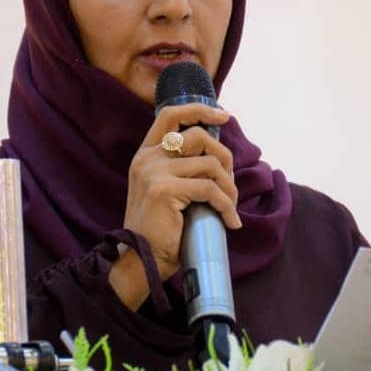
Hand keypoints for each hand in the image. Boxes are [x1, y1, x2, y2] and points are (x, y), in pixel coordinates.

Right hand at [109, 103, 240, 310]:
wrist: (140, 260)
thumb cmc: (160, 229)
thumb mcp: (165, 189)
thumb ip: (181, 168)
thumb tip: (217, 155)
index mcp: (145, 154)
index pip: (170, 115)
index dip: (199, 110)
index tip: (224, 116)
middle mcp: (147, 158)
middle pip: (198, 136)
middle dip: (224, 157)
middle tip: (229, 183)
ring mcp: (154, 172)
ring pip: (209, 164)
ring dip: (228, 187)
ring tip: (230, 207)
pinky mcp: (164, 190)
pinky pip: (210, 189)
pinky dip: (227, 206)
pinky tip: (230, 221)